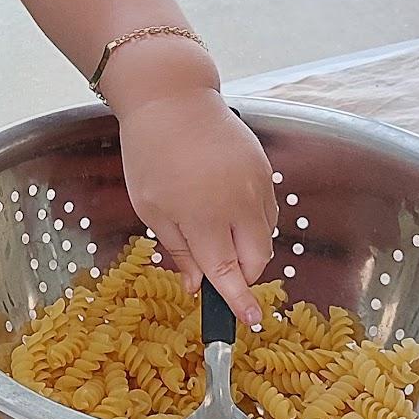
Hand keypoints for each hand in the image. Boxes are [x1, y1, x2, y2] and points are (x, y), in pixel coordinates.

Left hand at [115, 87, 278, 327]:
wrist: (174, 98)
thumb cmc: (151, 153)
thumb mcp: (150, 207)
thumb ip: (177, 249)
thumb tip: (196, 285)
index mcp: (204, 218)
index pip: (228, 273)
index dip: (239, 301)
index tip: (250, 321)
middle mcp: (238, 204)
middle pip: (256, 259)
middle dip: (242, 274)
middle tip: (218, 269)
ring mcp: (256, 185)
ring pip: (265, 235)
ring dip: (248, 246)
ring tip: (216, 228)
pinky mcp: (264, 169)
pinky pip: (268, 210)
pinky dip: (253, 221)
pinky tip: (228, 208)